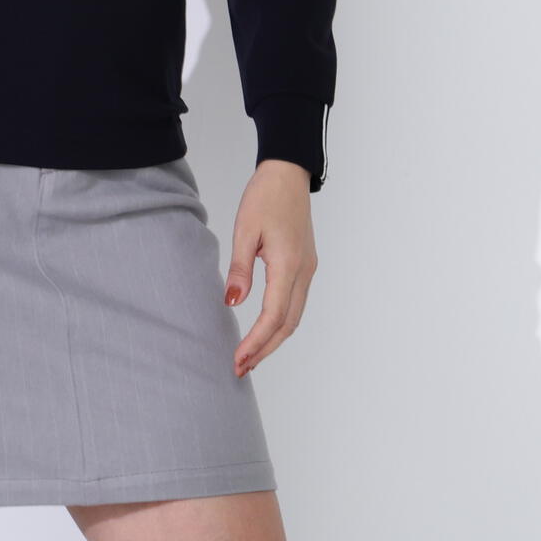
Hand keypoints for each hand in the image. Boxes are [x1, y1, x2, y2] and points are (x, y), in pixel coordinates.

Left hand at [224, 158, 317, 377]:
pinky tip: (264, 328)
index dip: (256, 342)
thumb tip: (232, 303)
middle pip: (288, 324)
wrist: (288, 173)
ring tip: (250, 355)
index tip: (238, 360)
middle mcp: (304, 272)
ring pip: (294, 316)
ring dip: (273, 338)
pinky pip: (295, 302)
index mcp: (288, 264)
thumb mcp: (245, 229)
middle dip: (265, 349)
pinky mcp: (305, 264)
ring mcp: (308, 269)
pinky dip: (281, 322)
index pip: (273, 316)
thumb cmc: (265, 196)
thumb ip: (240, 268)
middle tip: (241, 368)